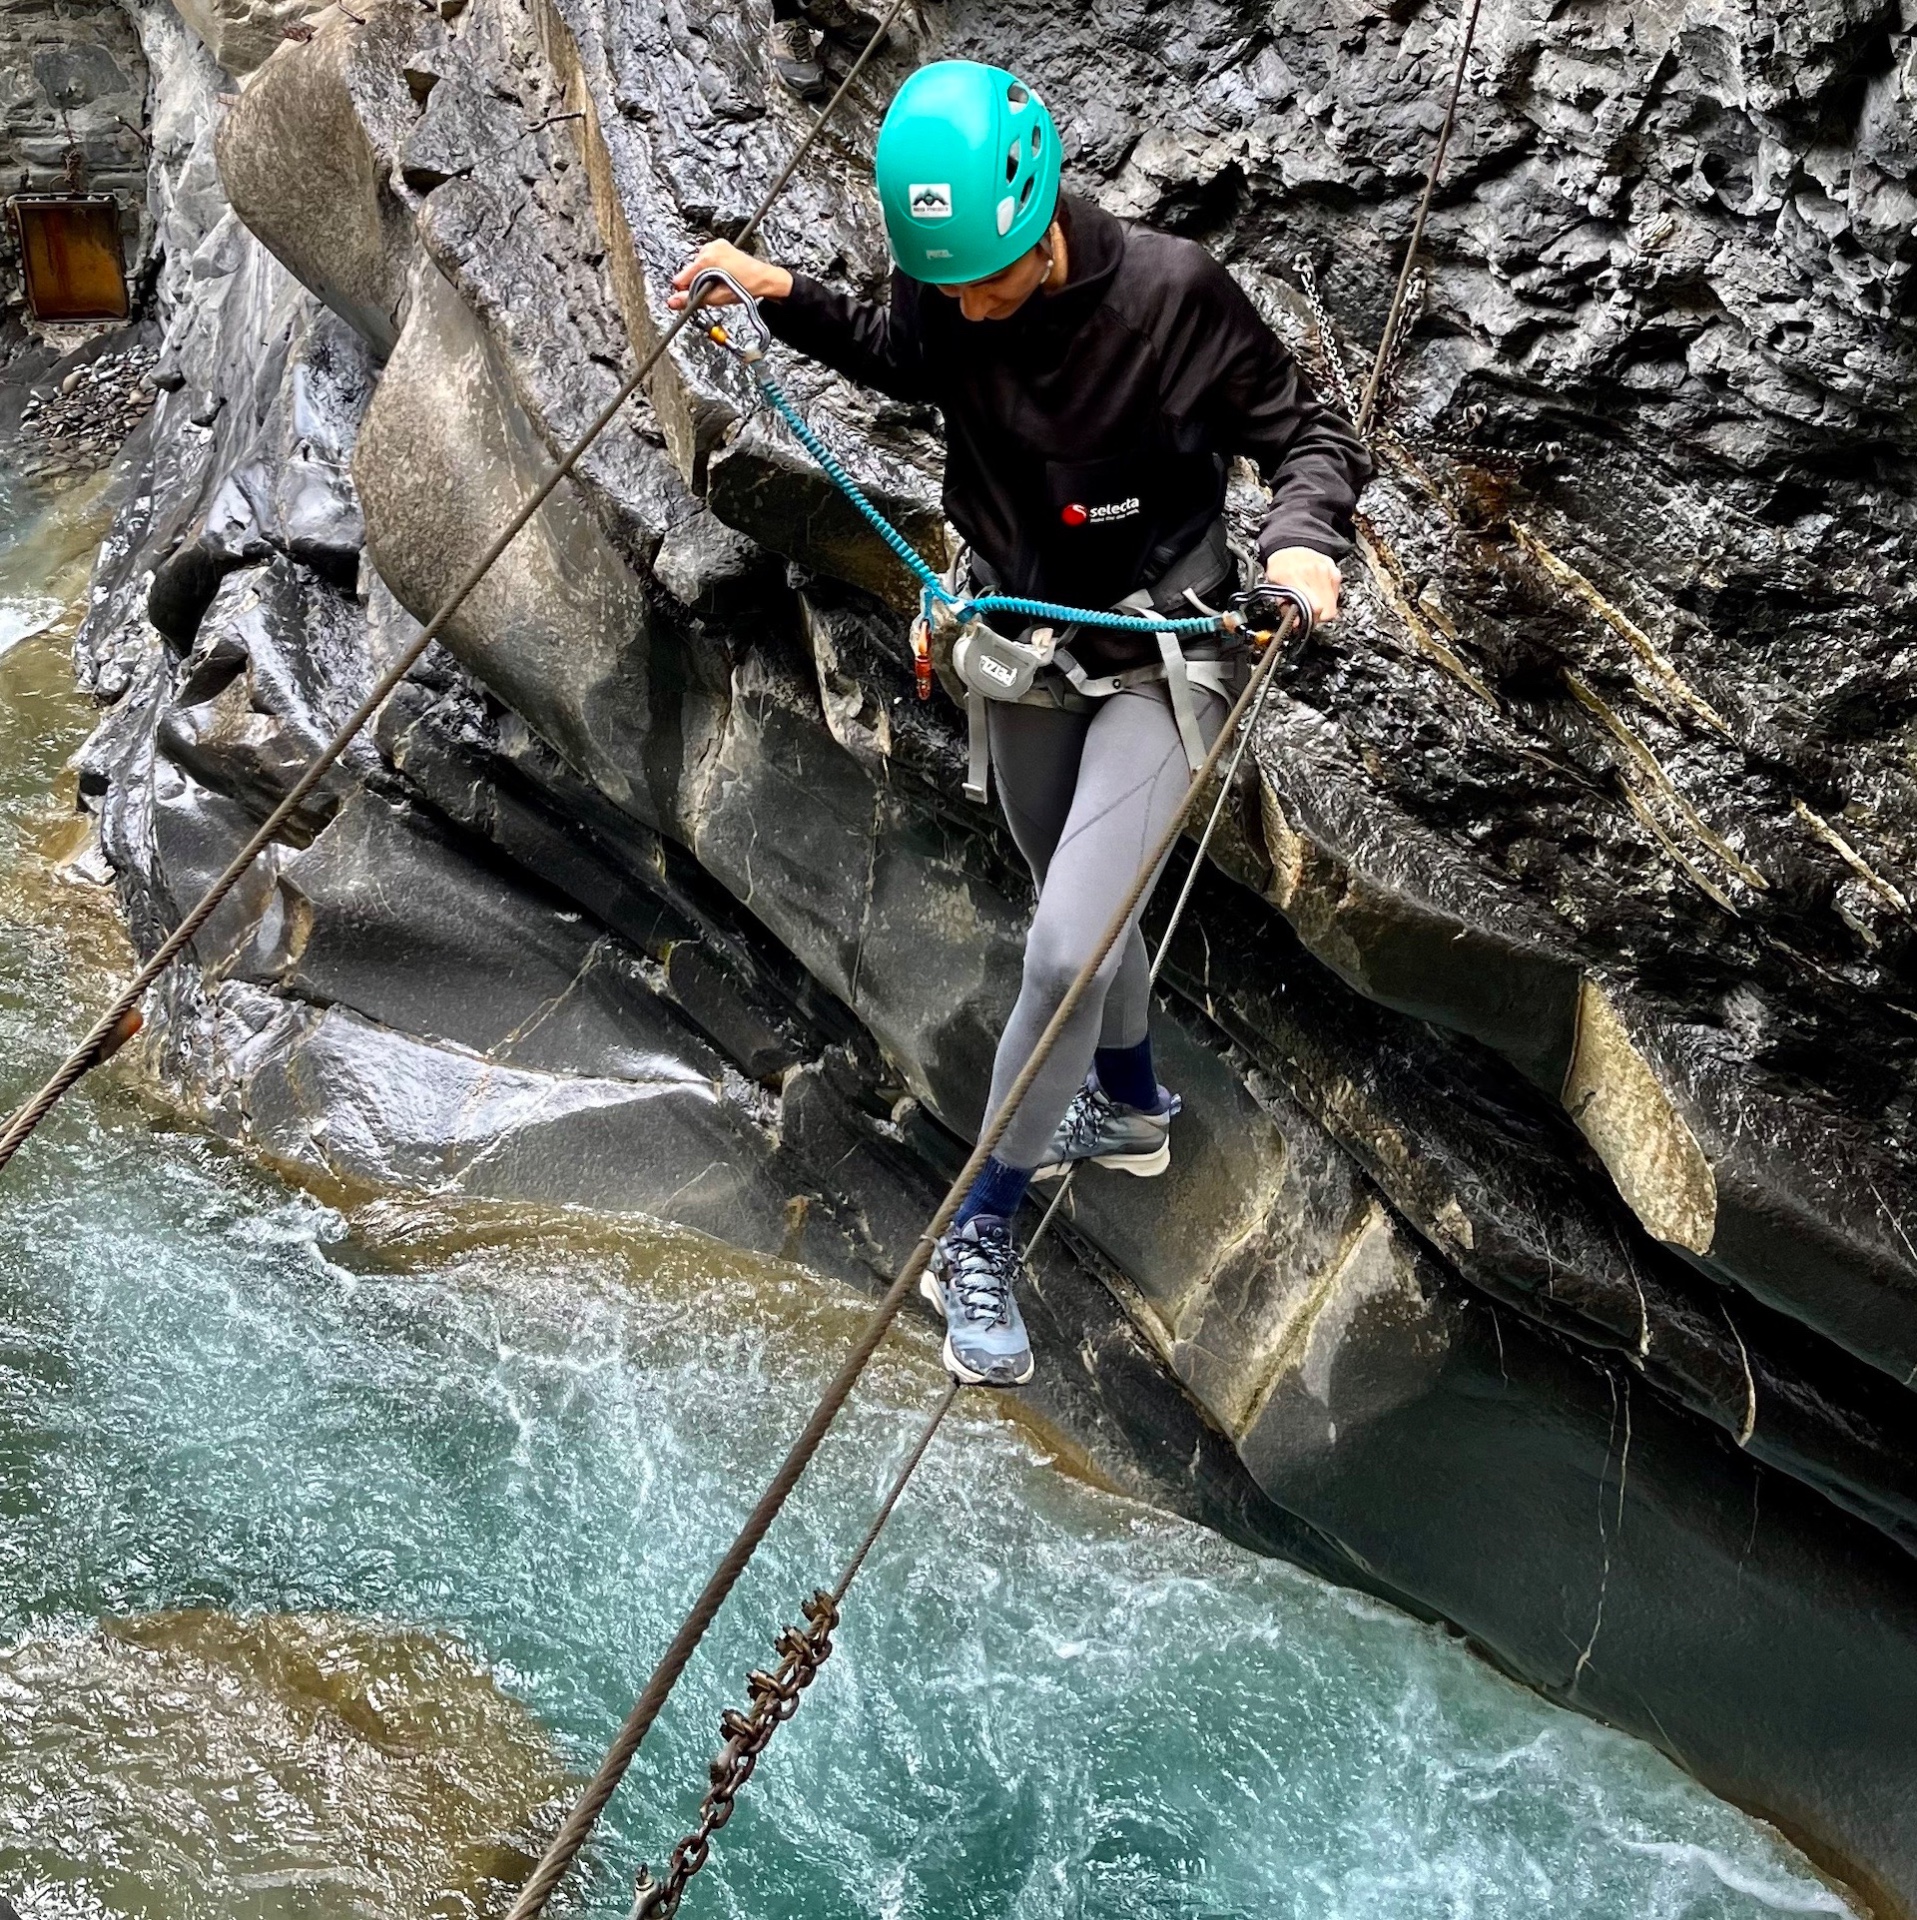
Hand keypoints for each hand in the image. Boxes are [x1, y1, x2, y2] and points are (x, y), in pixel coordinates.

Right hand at [668, 241, 793, 310]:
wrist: (765, 279)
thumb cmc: (746, 287)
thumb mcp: (717, 298)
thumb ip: (692, 299)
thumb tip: (672, 302)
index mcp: (707, 258)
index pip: (682, 277)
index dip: (686, 290)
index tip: (694, 297)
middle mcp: (710, 248)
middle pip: (691, 270)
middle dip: (697, 283)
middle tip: (712, 291)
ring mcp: (716, 245)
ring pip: (699, 265)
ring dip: (704, 276)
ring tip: (720, 284)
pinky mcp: (721, 245)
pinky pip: (708, 259)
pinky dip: (710, 269)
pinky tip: (721, 275)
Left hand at [1264, 546, 1341, 626]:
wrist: (1289, 548)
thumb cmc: (1281, 568)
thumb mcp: (1275, 588)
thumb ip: (1285, 607)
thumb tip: (1297, 624)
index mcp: (1295, 577)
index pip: (1316, 607)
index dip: (1313, 620)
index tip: (1307, 621)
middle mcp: (1313, 572)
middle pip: (1328, 608)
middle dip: (1319, 615)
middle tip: (1309, 613)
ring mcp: (1326, 569)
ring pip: (1333, 602)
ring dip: (1324, 606)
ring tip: (1312, 601)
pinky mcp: (1334, 569)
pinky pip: (1336, 592)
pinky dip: (1329, 596)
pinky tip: (1318, 592)